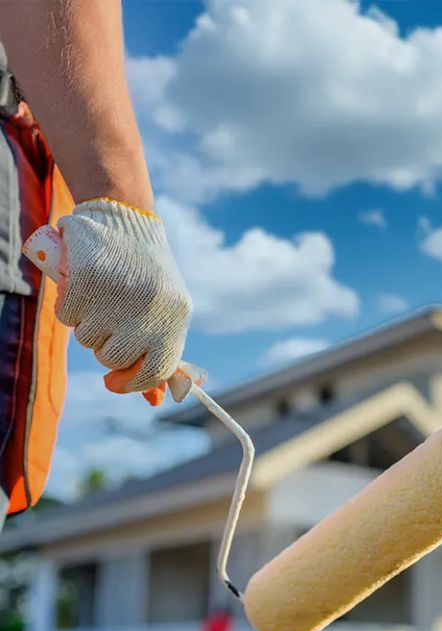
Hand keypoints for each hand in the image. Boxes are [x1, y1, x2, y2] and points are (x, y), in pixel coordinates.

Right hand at [56, 198, 191, 394]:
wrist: (127, 220)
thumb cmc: (148, 274)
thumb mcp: (166, 311)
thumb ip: (160, 352)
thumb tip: (156, 401)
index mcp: (175, 318)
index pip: (155, 371)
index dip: (132, 382)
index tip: (112, 382)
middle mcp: (150, 310)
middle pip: (113, 358)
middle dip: (105, 346)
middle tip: (108, 321)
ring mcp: (118, 295)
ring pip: (87, 339)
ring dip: (87, 324)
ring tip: (101, 298)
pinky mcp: (88, 280)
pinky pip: (68, 316)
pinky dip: (69, 305)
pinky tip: (83, 286)